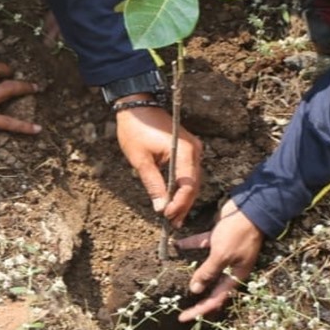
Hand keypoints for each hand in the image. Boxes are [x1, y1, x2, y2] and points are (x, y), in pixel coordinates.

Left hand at [114, 103, 202, 224]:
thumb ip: (153, 185)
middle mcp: (194, 150)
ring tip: (173, 217)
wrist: (137, 106)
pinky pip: (189, 173)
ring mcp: (193, 149)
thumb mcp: (141, 160)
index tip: (167, 217)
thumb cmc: (136, 130)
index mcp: (184, 151)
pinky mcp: (188, 149)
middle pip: (193, 185)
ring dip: (183, 198)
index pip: (187, 186)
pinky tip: (174, 200)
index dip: (179, 204)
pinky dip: (182, 187)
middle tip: (172, 223)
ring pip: (192, 181)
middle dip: (182, 205)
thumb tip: (161, 208)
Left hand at [175, 199, 264, 321]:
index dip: (199, 310)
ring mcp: (225, 253)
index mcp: (235, 276)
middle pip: (211, 287)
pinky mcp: (219, 239)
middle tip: (179, 306)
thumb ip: (208, 272)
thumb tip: (194, 290)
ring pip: (206, 267)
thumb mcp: (222, 255)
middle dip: (196, 296)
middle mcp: (230, 268)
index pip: (216, 299)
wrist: (249, 208)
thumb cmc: (238, 234)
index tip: (183, 318)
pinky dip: (190, 245)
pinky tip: (177, 244)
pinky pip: (202, 245)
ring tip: (175, 277)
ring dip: (192, 271)